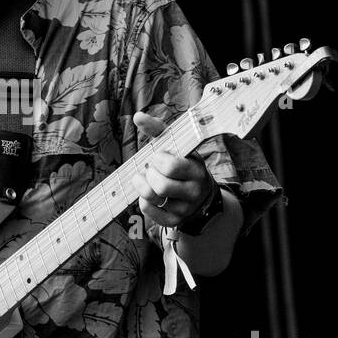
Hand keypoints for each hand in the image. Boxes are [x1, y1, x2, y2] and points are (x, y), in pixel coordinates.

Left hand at [130, 110, 216, 227]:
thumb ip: (157, 129)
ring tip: (148, 179)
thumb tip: (137, 116)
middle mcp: (194, 191)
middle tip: (152, 169)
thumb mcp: (176, 145)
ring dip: (142, 186)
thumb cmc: (182, 164)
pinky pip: (147, 209)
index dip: (158, 160)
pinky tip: (150, 194)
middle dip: (149, 174)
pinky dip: (143, 199)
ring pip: (152, 198)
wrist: (200, 194)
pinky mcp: (174, 221)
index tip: (159, 157)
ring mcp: (184, 208)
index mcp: (196, 169)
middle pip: (160, 186)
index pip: (170, 167)